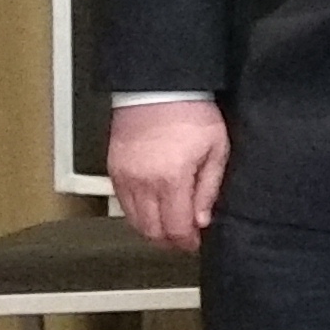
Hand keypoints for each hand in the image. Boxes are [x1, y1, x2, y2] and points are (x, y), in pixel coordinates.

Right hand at [107, 100, 229, 251]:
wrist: (158, 87)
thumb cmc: (191, 112)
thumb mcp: (216, 149)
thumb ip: (208, 189)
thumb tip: (202, 219)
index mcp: (171, 179)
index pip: (175, 228)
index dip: (186, 242)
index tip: (194, 243)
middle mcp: (143, 183)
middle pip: (151, 231)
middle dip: (169, 241)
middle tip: (183, 240)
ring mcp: (125, 177)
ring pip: (134, 221)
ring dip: (151, 230)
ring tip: (168, 227)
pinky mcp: (114, 169)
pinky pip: (122, 203)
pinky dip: (136, 213)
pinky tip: (151, 210)